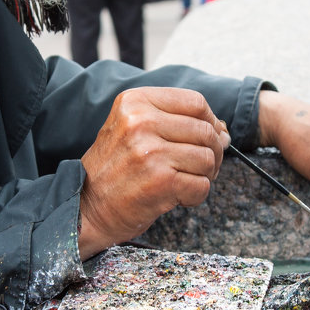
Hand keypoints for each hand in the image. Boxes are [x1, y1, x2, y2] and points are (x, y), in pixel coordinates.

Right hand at [79, 87, 230, 257]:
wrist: (86, 207)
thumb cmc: (114, 169)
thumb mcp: (132, 128)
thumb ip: (174, 121)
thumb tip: (223, 130)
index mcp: (135, 101)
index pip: (195, 101)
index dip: (210, 121)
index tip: (208, 137)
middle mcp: (141, 121)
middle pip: (206, 130)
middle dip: (212, 152)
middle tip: (198, 167)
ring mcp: (151, 152)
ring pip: (208, 158)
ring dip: (204, 175)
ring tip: (183, 181)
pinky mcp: (160, 181)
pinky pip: (202, 185)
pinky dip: (195, 195)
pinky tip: (176, 197)